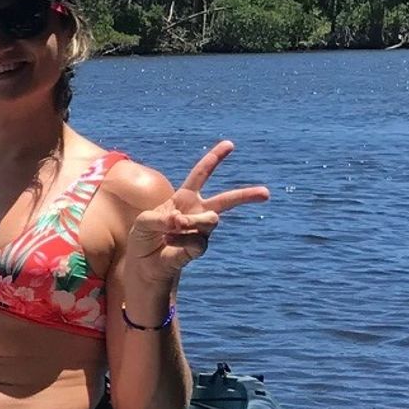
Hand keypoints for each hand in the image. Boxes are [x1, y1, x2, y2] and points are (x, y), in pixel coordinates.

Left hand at [126, 141, 269, 292]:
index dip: (214, 158)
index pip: (201, 174)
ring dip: (192, 221)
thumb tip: (182, 222)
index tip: (230, 144)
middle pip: (226, 200)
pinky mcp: (198, 249)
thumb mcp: (144, 221)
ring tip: (176, 225)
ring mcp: (200, 231)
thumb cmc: (144, 237)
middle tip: (266, 193)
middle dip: (246, 195)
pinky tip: (168, 240)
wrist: (142, 264)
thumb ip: (161, 218)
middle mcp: (197, 212)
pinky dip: (181, 239)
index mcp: (185, 197)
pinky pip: (197, 240)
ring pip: (211, 220)